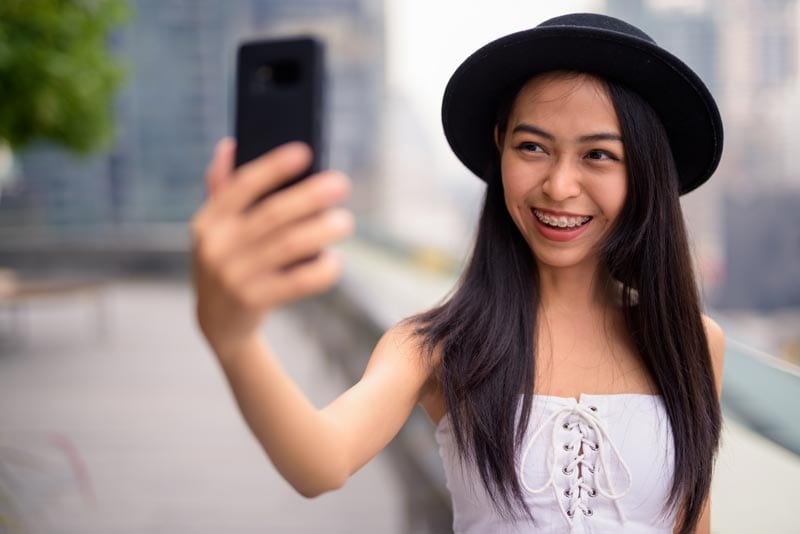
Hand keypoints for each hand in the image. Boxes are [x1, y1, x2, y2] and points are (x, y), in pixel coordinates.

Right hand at [191, 139, 353, 356]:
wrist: (218, 323)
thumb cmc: (229, 262)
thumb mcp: (216, 230)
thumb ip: (223, 189)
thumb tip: (232, 144)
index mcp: (208, 221)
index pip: (241, 185)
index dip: (273, 166)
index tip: (305, 151)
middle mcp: (217, 247)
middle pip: (272, 214)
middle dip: (310, 196)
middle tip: (341, 184)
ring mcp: (233, 276)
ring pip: (289, 246)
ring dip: (322, 230)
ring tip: (345, 221)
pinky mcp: (253, 301)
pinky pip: (298, 282)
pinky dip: (321, 270)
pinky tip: (336, 260)